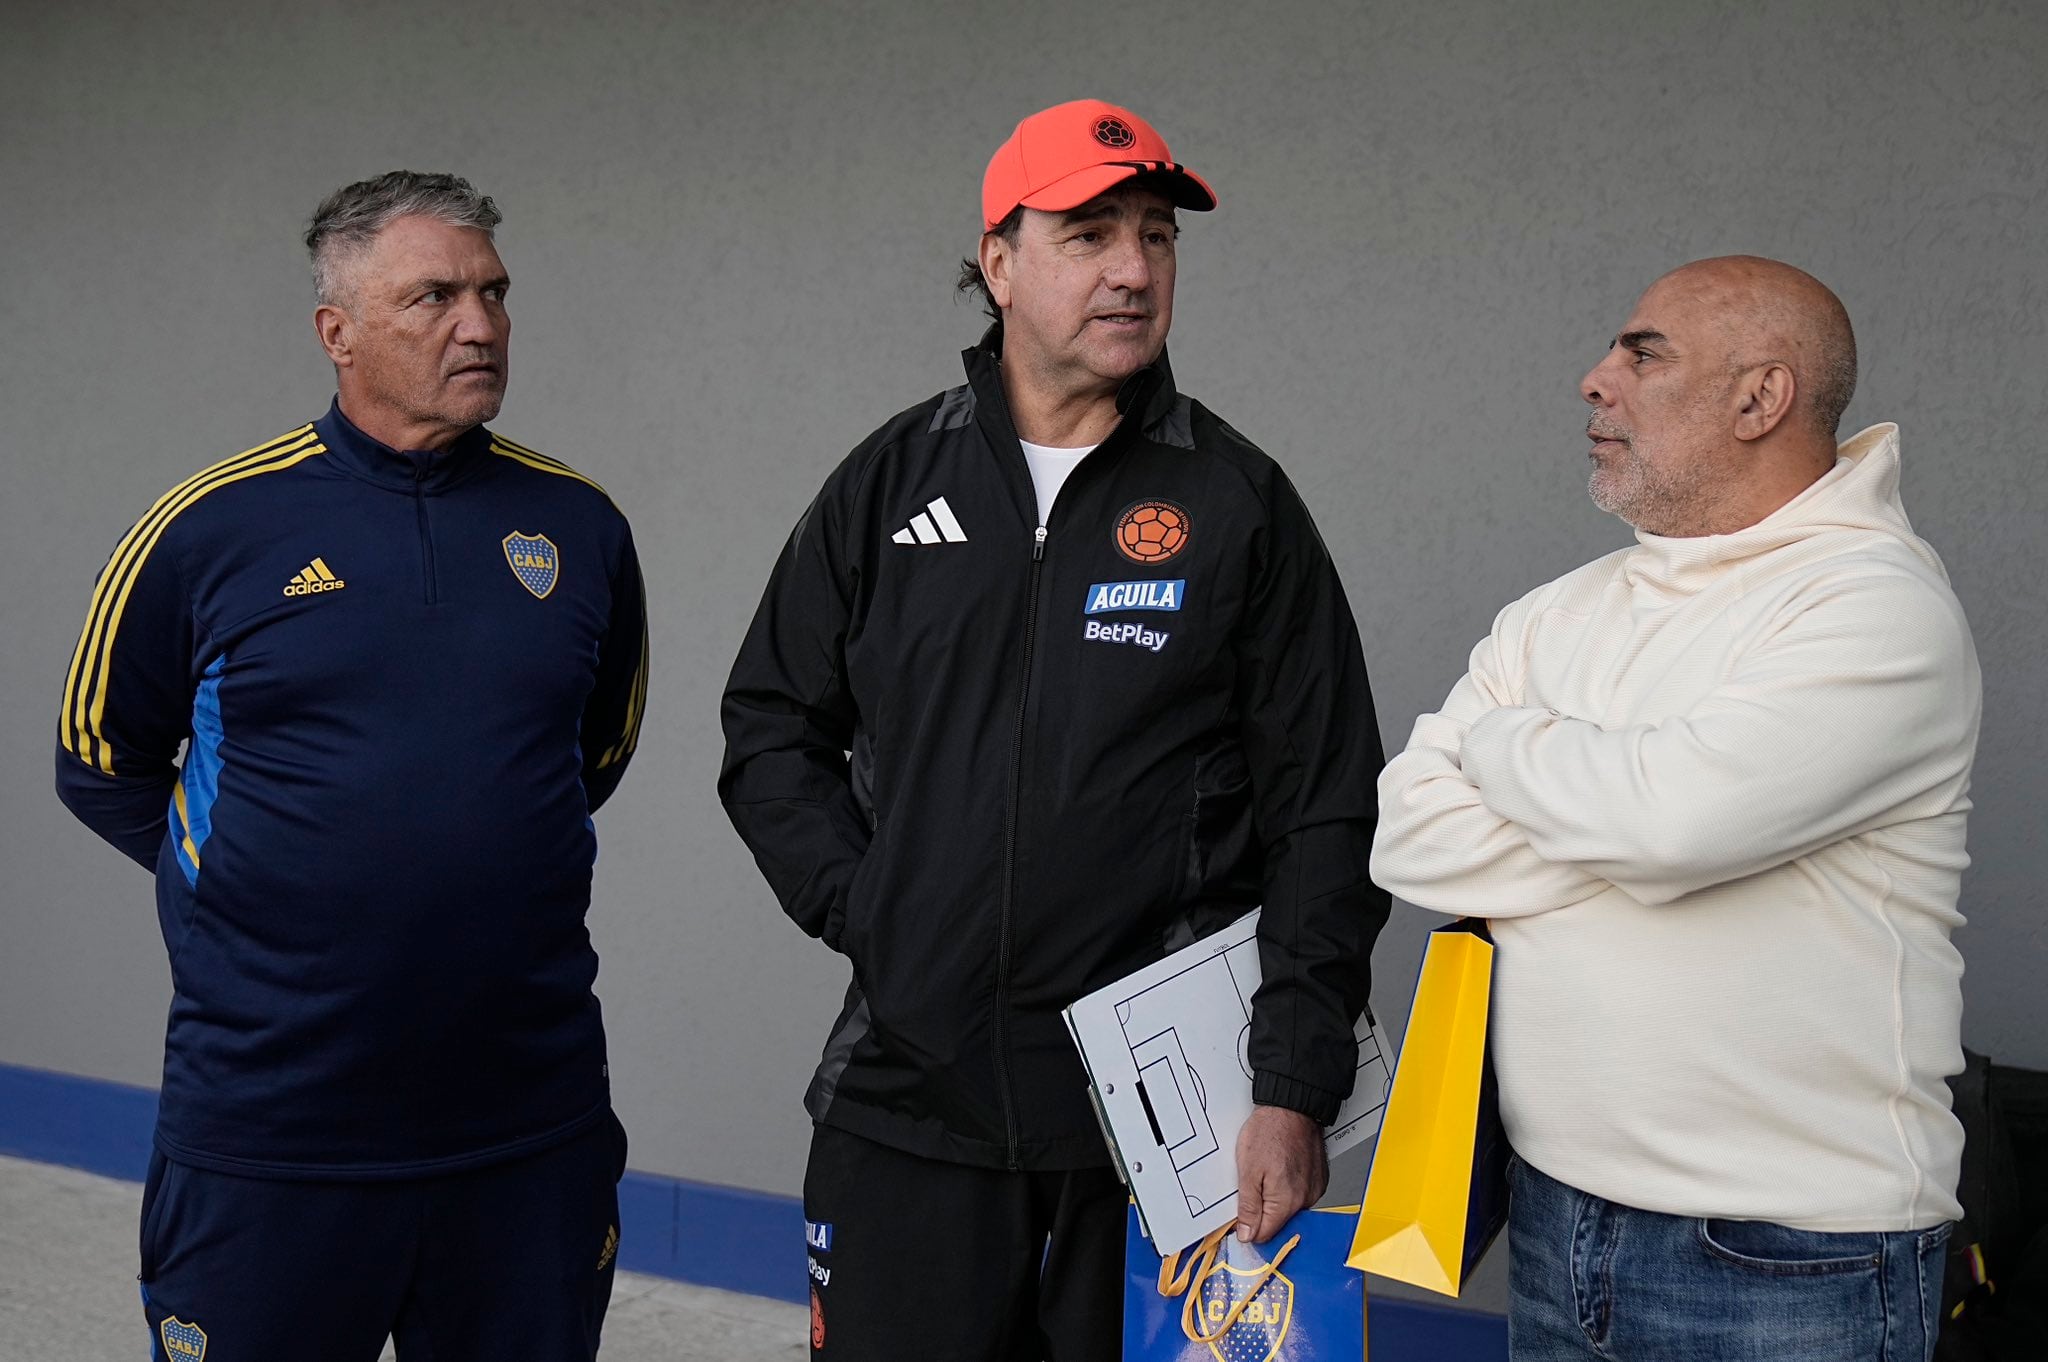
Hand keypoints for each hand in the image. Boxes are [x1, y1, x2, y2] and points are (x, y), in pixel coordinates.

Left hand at [1233, 1105, 1326, 1242]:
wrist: (1292, 1107)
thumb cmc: (1269, 1131)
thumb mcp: (1248, 1170)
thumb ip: (1248, 1207)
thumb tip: (1247, 1235)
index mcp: (1286, 1202)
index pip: (1265, 1235)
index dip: (1248, 1228)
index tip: (1241, 1217)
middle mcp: (1305, 1200)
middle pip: (1278, 1223)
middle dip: (1262, 1211)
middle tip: (1253, 1186)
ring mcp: (1315, 1190)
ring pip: (1289, 1210)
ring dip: (1276, 1199)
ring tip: (1268, 1173)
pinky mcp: (1319, 1180)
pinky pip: (1300, 1195)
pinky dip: (1289, 1188)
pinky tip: (1280, 1170)